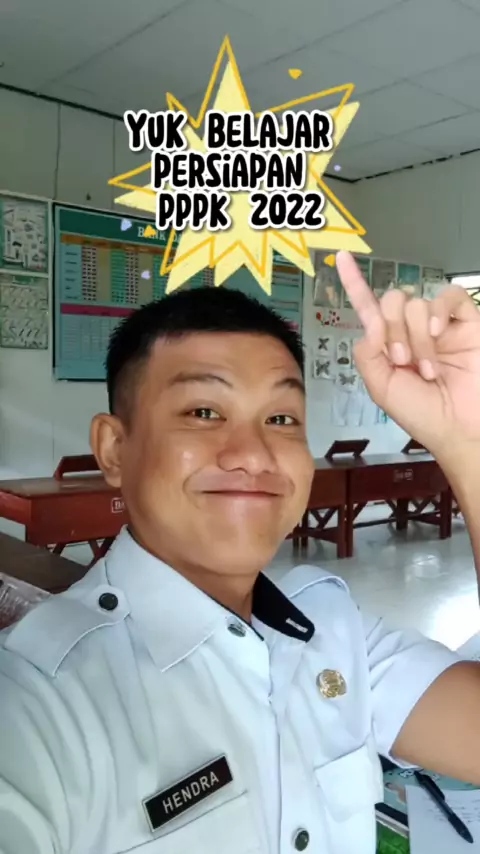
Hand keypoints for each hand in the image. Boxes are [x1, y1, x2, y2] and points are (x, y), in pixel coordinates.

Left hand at [335, 251, 479, 456]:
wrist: (460, 428)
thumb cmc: (423, 415)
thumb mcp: (382, 388)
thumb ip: (367, 354)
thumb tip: (372, 324)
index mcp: (389, 345)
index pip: (370, 308)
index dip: (355, 283)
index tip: (343, 258)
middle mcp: (412, 331)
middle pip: (391, 301)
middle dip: (391, 330)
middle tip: (402, 360)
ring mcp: (439, 325)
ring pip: (416, 303)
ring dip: (416, 337)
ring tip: (429, 369)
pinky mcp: (466, 322)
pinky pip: (449, 295)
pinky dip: (438, 310)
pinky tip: (437, 333)